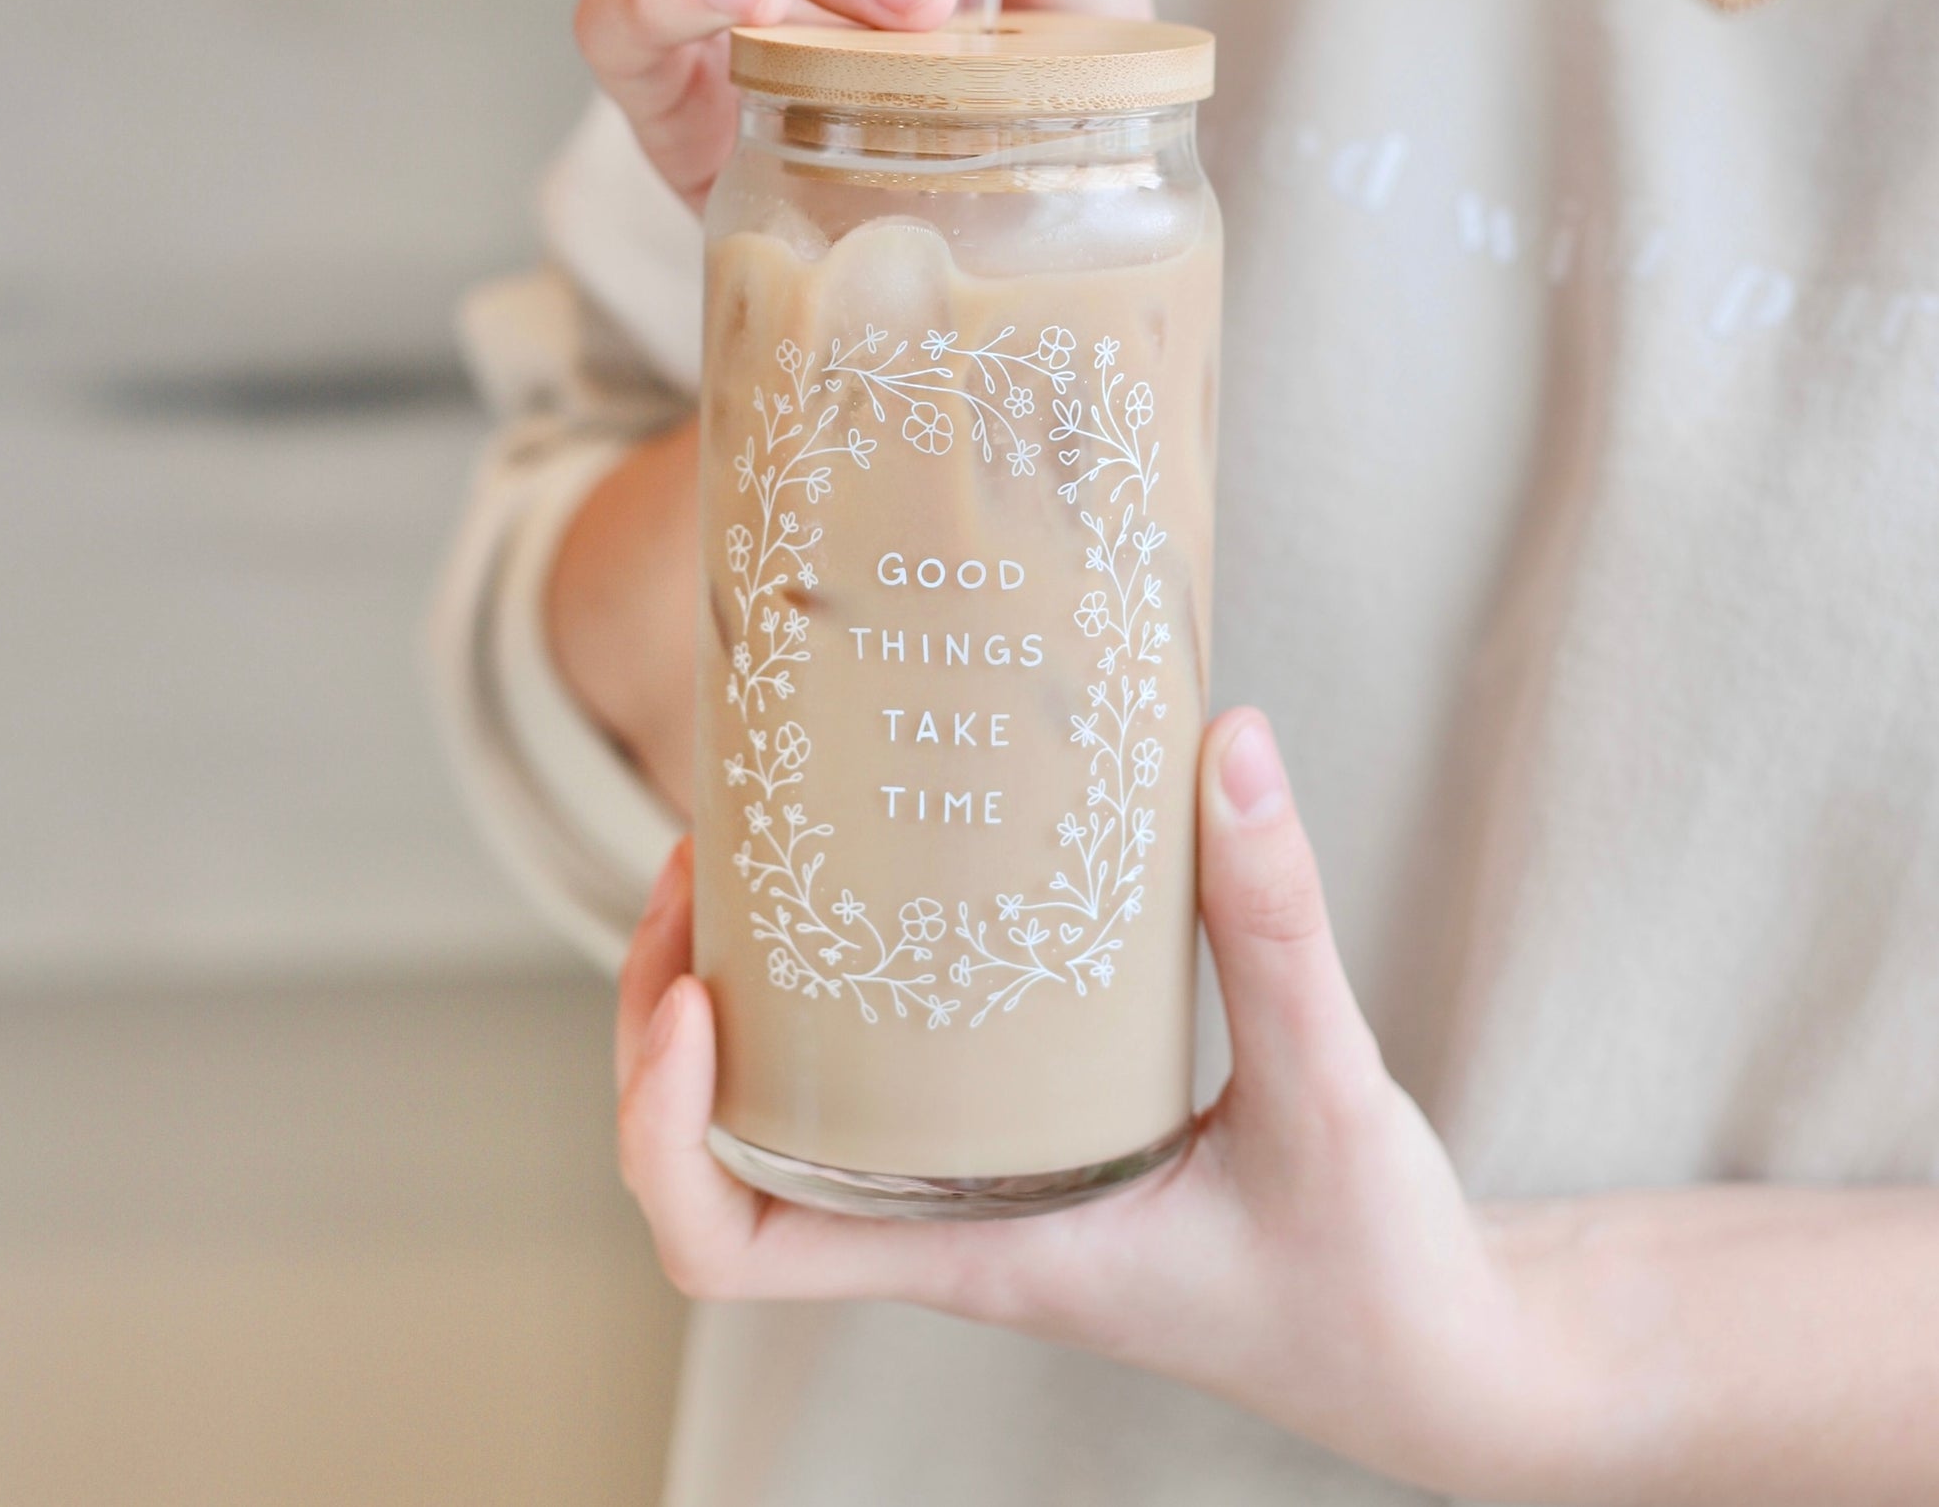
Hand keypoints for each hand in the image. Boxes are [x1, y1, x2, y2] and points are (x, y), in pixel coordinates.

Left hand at [616, 708, 1582, 1499]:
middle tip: (701, 857)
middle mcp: (949, 1224)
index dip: (663, 1128)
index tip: (703, 994)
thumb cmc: (1372, 1277)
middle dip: (667, 1011)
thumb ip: (1276, 925)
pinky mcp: (1033, 1142)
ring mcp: (983, 1187)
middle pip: (718, 1152)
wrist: (1438, 1355)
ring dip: (739, 987)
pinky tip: (885, 887)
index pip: (729, 1251)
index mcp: (973, 1251)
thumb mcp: (1326, 1094)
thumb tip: (1228, 745)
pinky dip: (845, 983)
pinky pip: (885, 1074)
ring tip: (753, 848)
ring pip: (788, 1106)